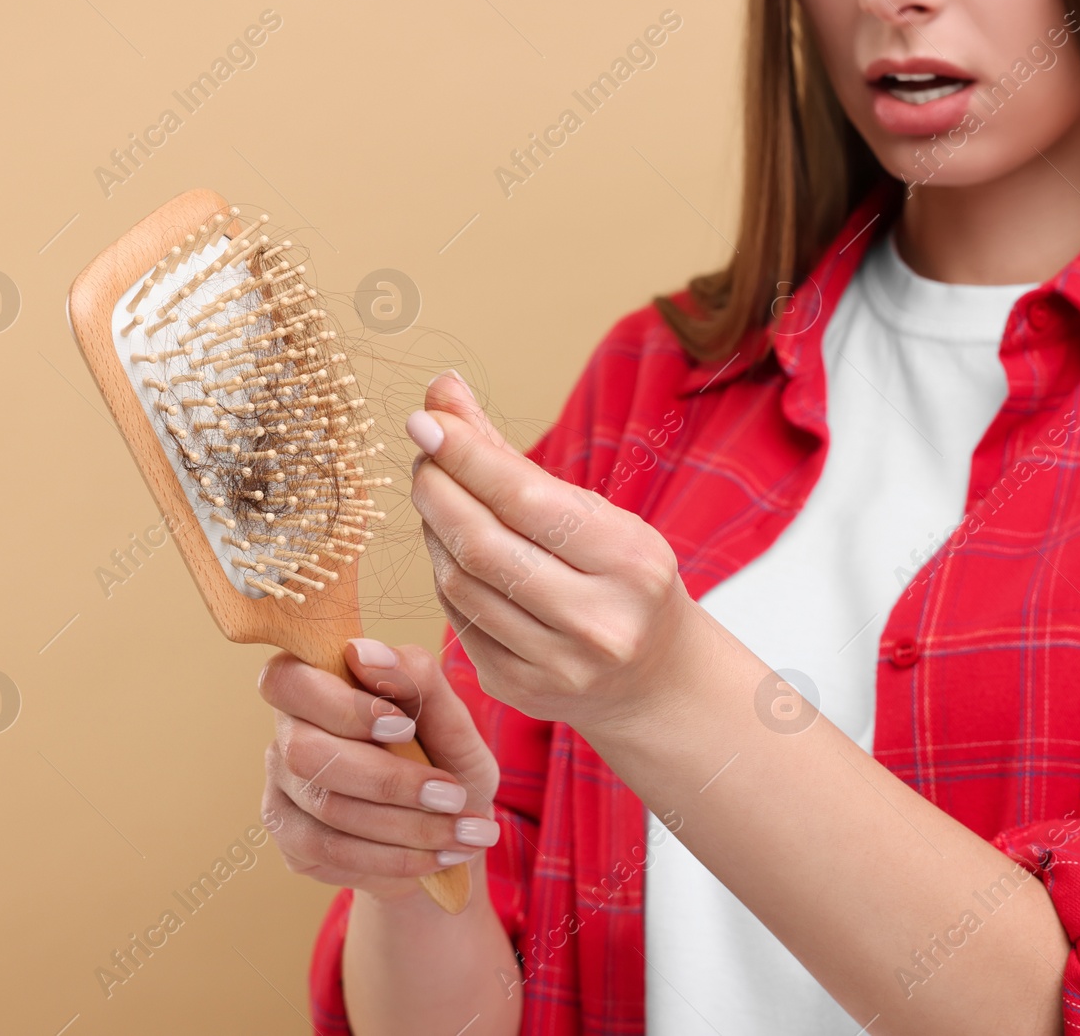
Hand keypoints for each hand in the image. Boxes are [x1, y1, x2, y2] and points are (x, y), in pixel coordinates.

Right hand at [258, 638, 501, 900]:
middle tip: (452, 794)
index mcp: (317, 686)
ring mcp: (283, 792)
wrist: (450, 831)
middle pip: (304, 753)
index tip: (403, 725)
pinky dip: (395, 858)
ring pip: (327, 809)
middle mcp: (288, 735)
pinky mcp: (293, 843)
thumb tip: (364, 651)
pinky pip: (332, 853)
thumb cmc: (447, 759)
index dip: (339, 705)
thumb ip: (417, 678)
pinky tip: (437, 856)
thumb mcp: (452, 720)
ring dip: (407, 826)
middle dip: (387, 779)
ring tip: (466, 834)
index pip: (286, 681)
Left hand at [406, 372, 702, 732]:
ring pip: (460, 585)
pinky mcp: (519, 689)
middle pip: (483, 545)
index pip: (526, 500)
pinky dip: (445, 575)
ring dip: (434, 531)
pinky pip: (458, 620)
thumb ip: (510, 454)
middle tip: (423, 456)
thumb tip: (441, 389)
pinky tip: (451, 549)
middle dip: (438, 490)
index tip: (425, 420)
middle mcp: (598, 621)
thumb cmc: (621, 575)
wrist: (655, 675)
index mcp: (630, 562)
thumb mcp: (592, 511)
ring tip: (437, 496)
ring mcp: (557, 665)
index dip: (466, 456)